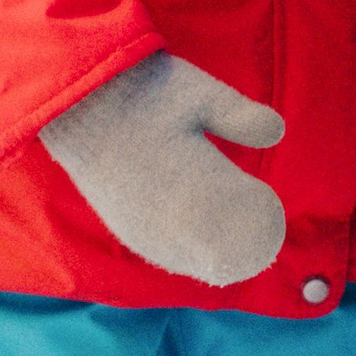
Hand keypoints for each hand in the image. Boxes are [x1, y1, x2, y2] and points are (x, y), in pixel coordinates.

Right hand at [39, 54, 286, 287]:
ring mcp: (145, 233)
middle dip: (244, 238)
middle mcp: (170, 224)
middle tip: (253, 211)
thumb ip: (240, 116)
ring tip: (227, 221)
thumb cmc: (144, 93)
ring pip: (197, 263)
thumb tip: (278, 132)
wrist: (78, 99)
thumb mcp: (201, 93)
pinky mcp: (127, 231)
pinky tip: (197, 230)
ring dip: (217, 247)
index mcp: (197, 191)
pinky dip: (190, 249)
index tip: (264, 197)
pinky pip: (168, 256)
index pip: (248, 230)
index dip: (263, 218)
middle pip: (226, 256)